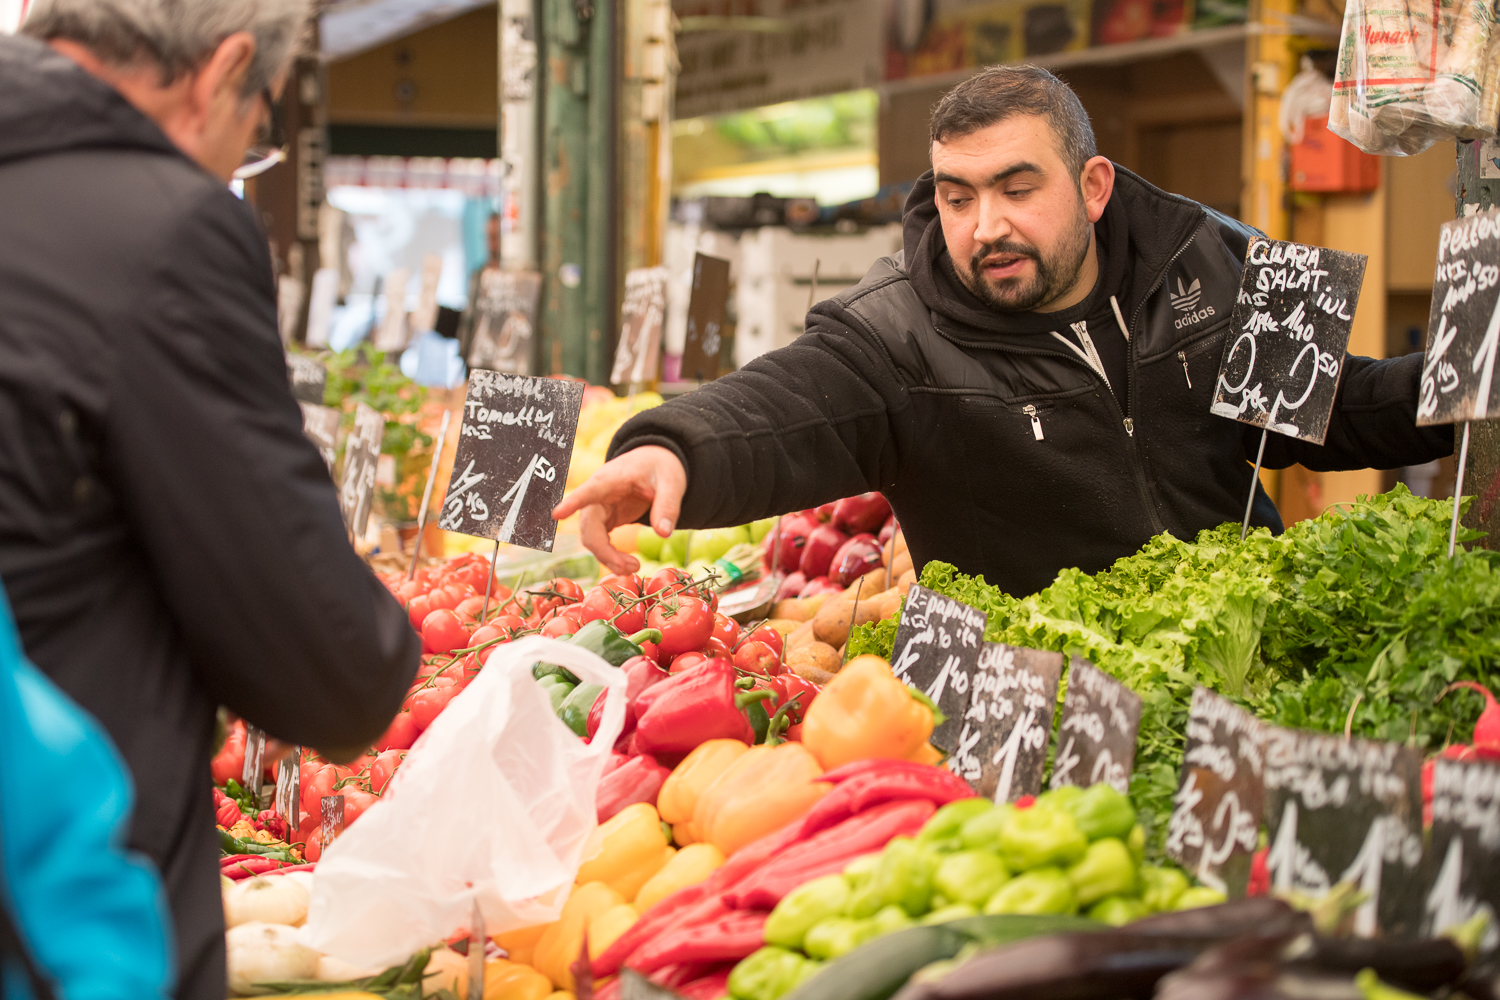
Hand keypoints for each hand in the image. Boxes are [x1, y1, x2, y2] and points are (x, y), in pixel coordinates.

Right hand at [553, 445, 686, 574]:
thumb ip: (667, 505)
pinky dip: (610, 556)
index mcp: (610, 480)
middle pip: (589, 526)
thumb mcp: (671, 482)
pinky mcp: (604, 520)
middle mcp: (597, 495)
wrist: (654, 463)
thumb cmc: (659, 468)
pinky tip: (627, 564)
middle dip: (604, 551)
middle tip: (633, 567)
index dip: (572, 503)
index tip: (557, 514)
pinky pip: (599, 542)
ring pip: (591, 538)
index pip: (588, 491)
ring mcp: (599, 509)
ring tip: (633, 568)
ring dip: (608, 557)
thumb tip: (664, 533)